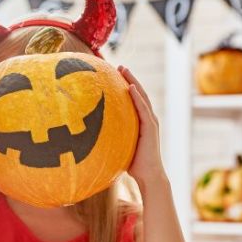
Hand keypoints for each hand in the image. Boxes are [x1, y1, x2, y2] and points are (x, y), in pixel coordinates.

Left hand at [119, 66, 166, 192]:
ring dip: (133, 82)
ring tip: (125, 70)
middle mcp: (148, 119)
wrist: (148, 175)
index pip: (134, 100)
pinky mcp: (150, 128)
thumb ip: (112, 136)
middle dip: (130, 78)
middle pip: (139, 94)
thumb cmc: (133, 163)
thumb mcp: (120, 145)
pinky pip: (143, 109)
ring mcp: (150, 122)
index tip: (117, 74)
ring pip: (142, 97)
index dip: (127, 86)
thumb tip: (91, 135)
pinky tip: (130, 87)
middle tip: (120, 66)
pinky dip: (137, 97)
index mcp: (141, 122)